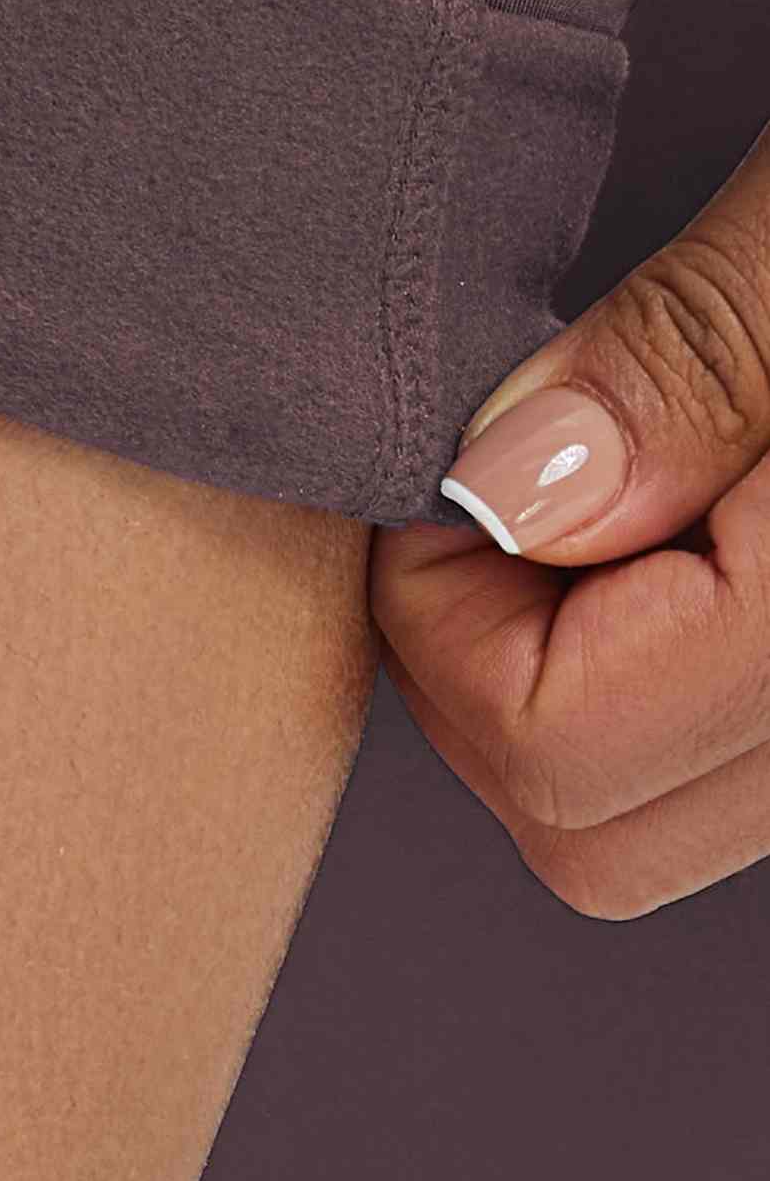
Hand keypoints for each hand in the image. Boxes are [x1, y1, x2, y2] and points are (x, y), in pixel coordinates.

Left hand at [369, 125, 769, 918]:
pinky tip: (679, 515)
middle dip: (484, 655)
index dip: (444, 607)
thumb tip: (496, 494)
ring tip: (607, 478)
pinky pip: (735, 752)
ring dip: (566, 660)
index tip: (447, 461)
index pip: (559, 747)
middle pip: (589, 822)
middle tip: (509, 470)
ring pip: (658, 806)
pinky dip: (653, 659)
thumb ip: (691, 358)